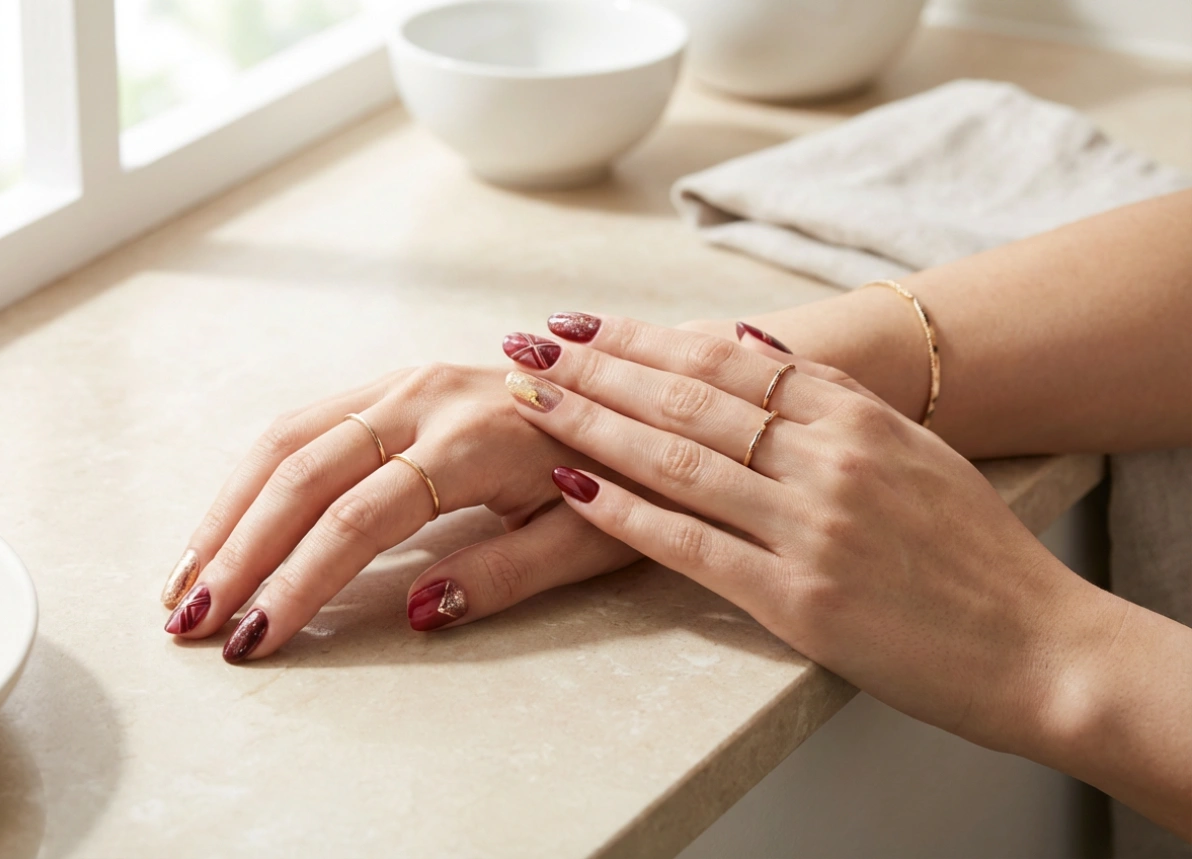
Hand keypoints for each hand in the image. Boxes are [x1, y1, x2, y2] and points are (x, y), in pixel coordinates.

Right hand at [161, 364, 641, 660]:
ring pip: (288, 439)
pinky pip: (307, 424)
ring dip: (229, 510)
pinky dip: (257, 476)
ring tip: (184, 581)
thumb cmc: (625, 475)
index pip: (361, 519)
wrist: (641, 395)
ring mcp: (404, 382)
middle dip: (239, 550)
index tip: (256, 639)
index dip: (301, 582)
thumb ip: (501, 576)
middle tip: (189, 622)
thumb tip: (416, 614)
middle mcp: (424, 397)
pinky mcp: (394, 384)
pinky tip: (228, 524)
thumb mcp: (585, 540)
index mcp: (473, 439)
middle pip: (303, 473)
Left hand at [501, 313, 1121, 756]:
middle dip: (596, 370)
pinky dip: (627, 513)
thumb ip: (833, 395)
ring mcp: (810, 527)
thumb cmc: (975, 551)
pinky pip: (693, 543)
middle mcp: (828, 459)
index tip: (580, 324)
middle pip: (688, 397)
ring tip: (530, 400)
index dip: (641, 338)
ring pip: (679, 458)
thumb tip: (755, 337)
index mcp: (857, 418)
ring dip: (593, 425)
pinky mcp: (798, 599)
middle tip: (528, 347)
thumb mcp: (915, 448)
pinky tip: (572, 489)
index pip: (725, 360)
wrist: (1042, 647)